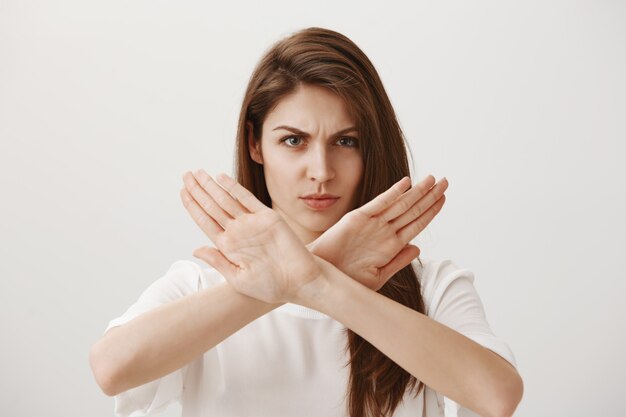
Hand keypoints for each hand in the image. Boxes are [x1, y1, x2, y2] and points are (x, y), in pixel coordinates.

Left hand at [180, 170, 324, 304]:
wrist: (299, 282)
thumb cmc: (271, 286)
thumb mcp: (238, 279)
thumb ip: (218, 262)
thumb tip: (196, 249)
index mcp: (228, 246)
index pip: (205, 221)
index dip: (192, 206)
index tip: (182, 192)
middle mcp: (237, 232)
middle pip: (212, 207)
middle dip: (197, 191)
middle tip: (185, 175)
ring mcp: (251, 223)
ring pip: (226, 200)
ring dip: (210, 186)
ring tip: (196, 173)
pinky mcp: (267, 217)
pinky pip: (247, 199)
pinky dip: (234, 188)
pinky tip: (221, 178)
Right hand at [308, 175, 447, 290]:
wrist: (321, 278)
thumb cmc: (347, 280)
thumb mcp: (378, 276)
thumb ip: (398, 262)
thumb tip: (418, 248)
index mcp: (391, 244)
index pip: (416, 223)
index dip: (431, 210)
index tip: (443, 199)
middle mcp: (384, 231)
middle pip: (412, 210)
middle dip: (430, 196)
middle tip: (446, 182)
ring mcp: (372, 223)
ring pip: (401, 204)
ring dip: (418, 191)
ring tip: (434, 179)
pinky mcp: (357, 218)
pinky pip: (379, 204)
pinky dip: (392, 193)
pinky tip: (406, 182)